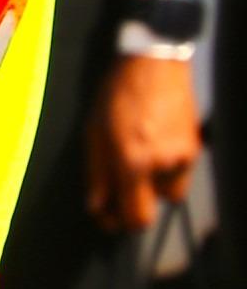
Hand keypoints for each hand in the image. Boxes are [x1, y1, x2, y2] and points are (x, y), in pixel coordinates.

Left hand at [88, 47, 202, 232]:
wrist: (155, 65)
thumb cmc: (117, 95)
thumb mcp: (94, 132)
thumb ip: (97, 173)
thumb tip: (97, 208)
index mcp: (132, 160)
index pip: (136, 215)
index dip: (120, 223)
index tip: (108, 218)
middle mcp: (162, 164)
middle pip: (153, 211)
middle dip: (134, 206)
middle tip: (118, 194)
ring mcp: (182, 157)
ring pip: (168, 193)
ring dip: (152, 187)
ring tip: (138, 160)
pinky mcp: (196, 149)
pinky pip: (179, 174)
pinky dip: (166, 170)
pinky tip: (154, 147)